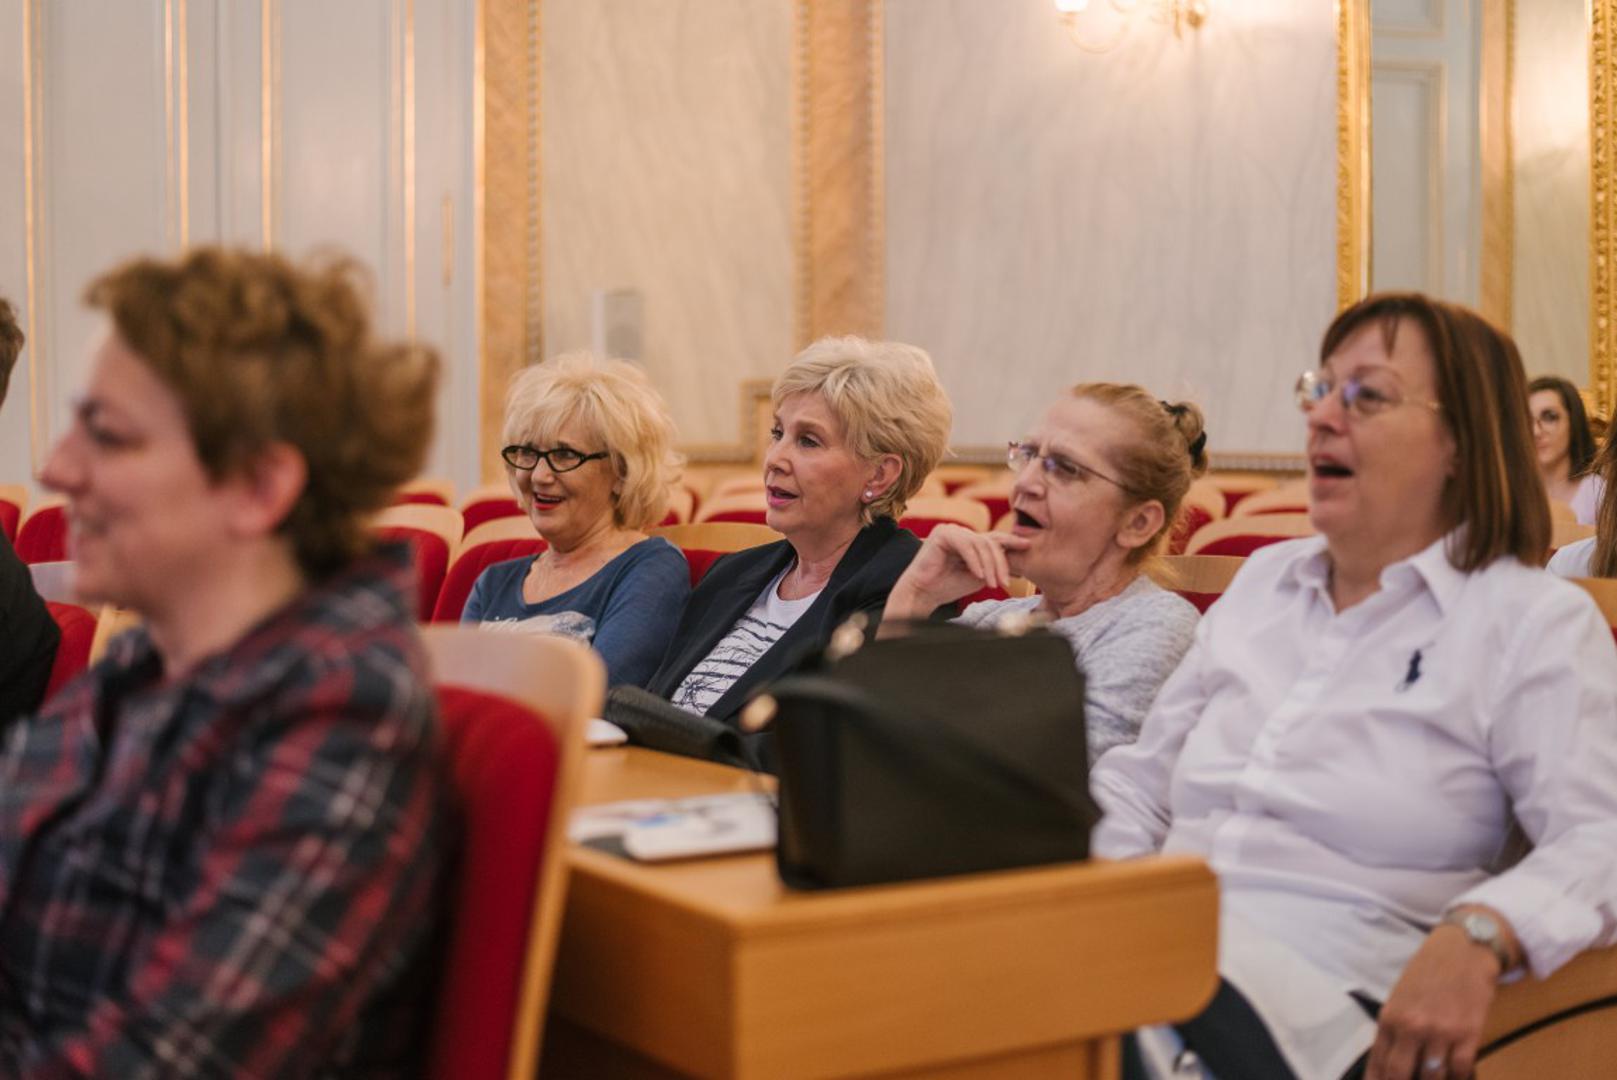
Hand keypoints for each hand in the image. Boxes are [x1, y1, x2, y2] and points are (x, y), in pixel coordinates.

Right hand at [884, 524, 1030, 619]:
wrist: (923, 594)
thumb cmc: (948, 586)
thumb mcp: (979, 575)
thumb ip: (993, 566)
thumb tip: (1019, 564)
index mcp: (969, 540)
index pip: (993, 538)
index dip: (1011, 541)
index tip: (1027, 546)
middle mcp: (960, 532)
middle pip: (989, 541)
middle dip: (1000, 563)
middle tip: (1005, 582)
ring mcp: (951, 530)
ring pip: (980, 544)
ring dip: (989, 566)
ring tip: (992, 584)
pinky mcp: (942, 533)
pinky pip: (966, 545)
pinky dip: (974, 561)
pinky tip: (978, 575)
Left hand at [1365, 926, 1502, 1079]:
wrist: (1462, 951)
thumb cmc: (1428, 972)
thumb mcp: (1399, 998)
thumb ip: (1394, 1030)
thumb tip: (1390, 1063)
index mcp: (1390, 1018)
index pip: (1379, 1062)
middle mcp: (1411, 1027)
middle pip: (1400, 1074)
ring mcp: (1440, 1032)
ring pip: (1432, 1077)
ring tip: (1432, 1079)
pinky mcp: (1468, 1034)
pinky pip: (1461, 1070)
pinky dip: (1459, 1078)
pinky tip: (1456, 1077)